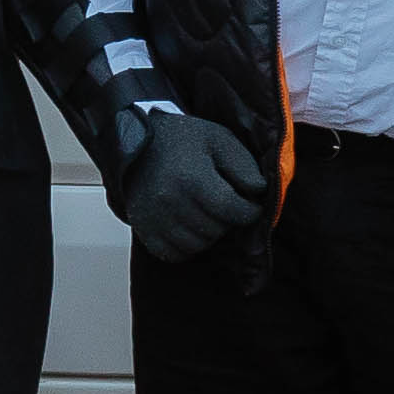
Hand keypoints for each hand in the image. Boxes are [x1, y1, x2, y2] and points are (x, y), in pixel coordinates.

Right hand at [111, 108, 271, 264]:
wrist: (134, 142)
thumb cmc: (181, 140)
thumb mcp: (219, 140)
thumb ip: (243, 166)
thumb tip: (259, 192)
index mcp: (192, 179)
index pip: (234, 211)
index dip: (250, 211)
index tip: (251, 205)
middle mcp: (170, 202)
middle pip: (217, 230)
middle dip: (228, 220)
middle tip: (225, 205)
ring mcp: (154, 219)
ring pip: (198, 245)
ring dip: (209, 234)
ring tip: (207, 214)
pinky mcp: (144, 230)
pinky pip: (174, 253)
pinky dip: (187, 245)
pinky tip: (190, 227)